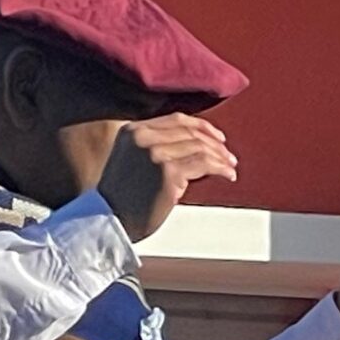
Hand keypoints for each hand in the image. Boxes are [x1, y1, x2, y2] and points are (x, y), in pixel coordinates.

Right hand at [96, 115, 238, 242]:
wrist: (109, 219)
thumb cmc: (122, 198)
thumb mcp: (133, 160)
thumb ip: (155, 148)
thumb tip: (195, 147)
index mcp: (133, 130)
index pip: (176, 120)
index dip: (202, 127)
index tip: (218, 137)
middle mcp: (143, 137)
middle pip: (190, 133)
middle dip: (215, 144)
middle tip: (229, 157)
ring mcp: (155, 153)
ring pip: (200, 147)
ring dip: (220, 157)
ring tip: (230, 167)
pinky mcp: (168, 172)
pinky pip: (204, 164)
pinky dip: (220, 168)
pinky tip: (228, 175)